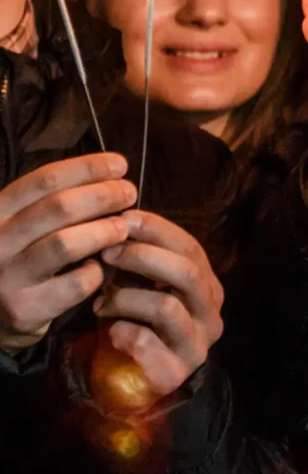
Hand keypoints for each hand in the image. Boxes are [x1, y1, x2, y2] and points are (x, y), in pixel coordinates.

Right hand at [0, 154, 133, 351]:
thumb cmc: (20, 258)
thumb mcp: (23, 223)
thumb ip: (54, 200)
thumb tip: (111, 173)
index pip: (45, 179)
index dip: (87, 168)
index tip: (120, 164)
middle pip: (59, 208)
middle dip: (103, 196)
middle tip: (129, 194)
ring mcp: (8, 277)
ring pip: (66, 244)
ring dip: (104, 231)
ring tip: (123, 227)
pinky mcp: (25, 309)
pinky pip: (74, 284)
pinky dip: (95, 272)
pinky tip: (99, 268)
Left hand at [94, 210, 223, 401]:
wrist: (133, 381)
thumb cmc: (136, 323)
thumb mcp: (141, 284)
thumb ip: (140, 260)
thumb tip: (118, 223)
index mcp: (207, 286)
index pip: (191, 248)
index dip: (158, 230)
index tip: (123, 218)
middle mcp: (211, 312)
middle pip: (187, 273)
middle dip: (143, 257)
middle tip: (107, 253)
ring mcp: (198, 344)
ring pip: (167, 306)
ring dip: (127, 298)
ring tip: (101, 301)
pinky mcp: (177, 372)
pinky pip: (147, 343)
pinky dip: (123, 332)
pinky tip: (111, 332)